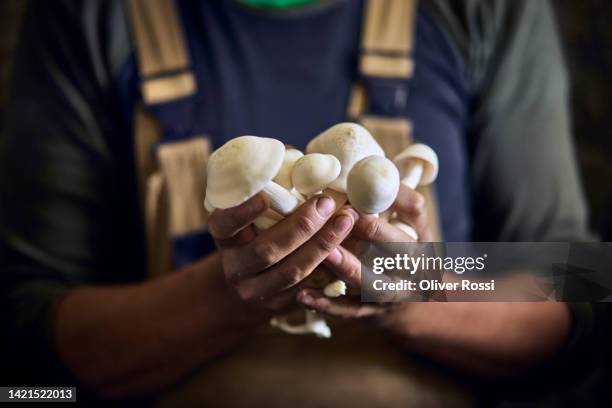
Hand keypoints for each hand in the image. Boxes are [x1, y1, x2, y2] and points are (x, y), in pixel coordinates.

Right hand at [207, 193, 356, 313]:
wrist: (251, 277)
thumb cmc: (258, 227)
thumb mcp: (254, 208)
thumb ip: (271, 184)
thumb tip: (291, 152)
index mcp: (224, 238)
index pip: (223, 225)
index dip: (241, 213)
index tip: (264, 196)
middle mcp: (235, 267)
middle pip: (266, 251)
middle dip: (300, 226)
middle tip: (326, 202)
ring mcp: (256, 290)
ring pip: (291, 273)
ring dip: (321, 245)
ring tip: (345, 220)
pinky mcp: (279, 305)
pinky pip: (308, 288)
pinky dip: (329, 266)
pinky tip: (349, 245)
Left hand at [297, 185, 428, 317]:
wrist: (410, 301)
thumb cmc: (394, 248)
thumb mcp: (401, 222)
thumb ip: (383, 198)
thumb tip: (354, 165)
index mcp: (421, 235)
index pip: (415, 210)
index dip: (395, 197)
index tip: (368, 183)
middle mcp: (414, 267)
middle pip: (402, 250)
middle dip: (374, 231)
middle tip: (346, 214)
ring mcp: (394, 294)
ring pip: (375, 284)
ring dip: (350, 267)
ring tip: (326, 253)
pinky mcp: (371, 313)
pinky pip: (349, 311)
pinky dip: (327, 304)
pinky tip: (303, 295)